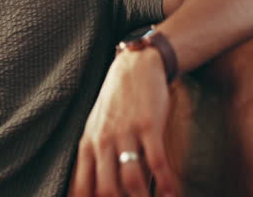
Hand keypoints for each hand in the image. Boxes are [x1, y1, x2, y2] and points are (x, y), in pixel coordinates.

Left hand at [68, 48, 179, 196]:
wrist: (134, 68)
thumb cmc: (115, 103)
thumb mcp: (95, 128)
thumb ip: (94, 157)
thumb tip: (92, 187)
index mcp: (88, 145)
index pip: (82, 184)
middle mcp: (103, 141)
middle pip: (106, 187)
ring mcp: (125, 134)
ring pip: (131, 178)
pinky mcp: (149, 126)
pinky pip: (157, 162)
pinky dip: (165, 183)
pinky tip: (171, 195)